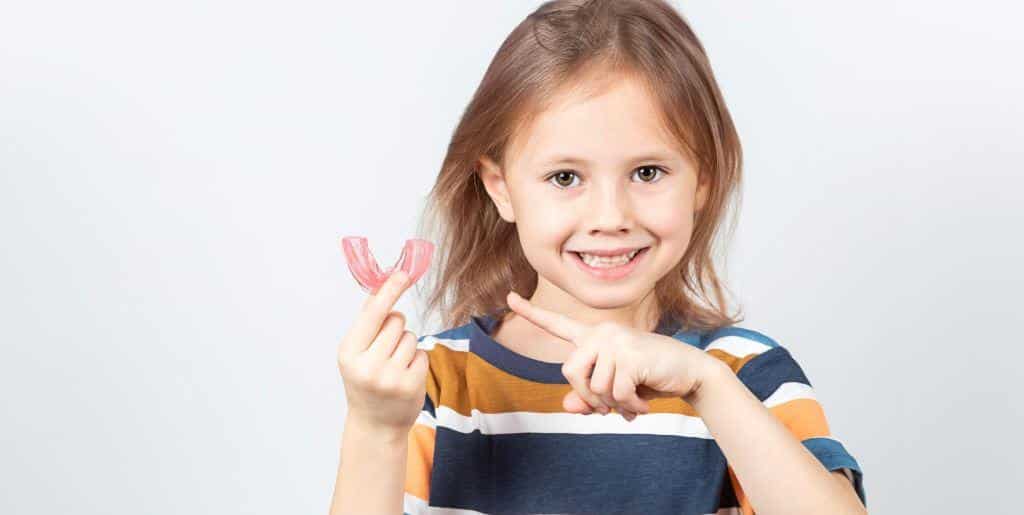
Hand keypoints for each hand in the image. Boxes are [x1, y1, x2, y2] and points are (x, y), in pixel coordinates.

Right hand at [337, 270, 429, 432]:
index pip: (373, 313)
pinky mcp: (410, 385)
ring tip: (394, 365)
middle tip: (386, 348)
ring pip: (410, 336)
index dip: (389, 291)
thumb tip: (381, 285)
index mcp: (348, 352)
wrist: (374, 425)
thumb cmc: (364, 380)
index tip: (403, 273)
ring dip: (406, 345)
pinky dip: (416, 360)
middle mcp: (367, 365)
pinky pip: (422, 353)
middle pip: (396, 321)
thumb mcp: (355, 353)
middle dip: (395, 327)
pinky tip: (405, 375)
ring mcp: (390, 377)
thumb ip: (367, 322)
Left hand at [506, 291, 717, 420]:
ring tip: (633, 402)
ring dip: (614, 404)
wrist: (690, 372)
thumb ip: (589, 398)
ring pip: (595, 387)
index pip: (557, 324)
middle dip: (589, 397)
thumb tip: (568, 406)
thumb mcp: (616, 391)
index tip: (510, 296)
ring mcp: (616, 341)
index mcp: (594, 337)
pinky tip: (643, 405)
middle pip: (570, 372)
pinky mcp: (630, 355)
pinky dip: (629, 407)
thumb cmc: (650, 379)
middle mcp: (602, 333)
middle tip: (610, 407)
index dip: (532, 313)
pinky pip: (616, 393)